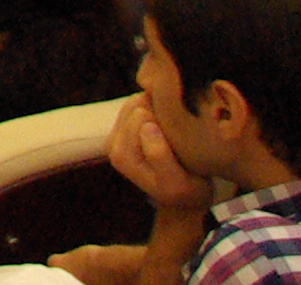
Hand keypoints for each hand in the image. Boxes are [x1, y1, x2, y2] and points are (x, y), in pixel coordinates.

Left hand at [101, 93, 214, 220]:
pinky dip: (155, 108)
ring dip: (157, 111)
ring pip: (137, 100)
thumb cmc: (186, 192)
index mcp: (122, 156)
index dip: (164, 121)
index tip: (178, 140)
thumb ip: (159, 156)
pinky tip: (167, 125)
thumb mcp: (178, 183)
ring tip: (172, 132)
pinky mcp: (127, 128)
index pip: (140, 116)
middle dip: (158, 115)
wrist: (184, 200)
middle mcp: (114, 144)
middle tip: (176, 136)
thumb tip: (147, 126)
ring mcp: (118, 135)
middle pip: (136, 105)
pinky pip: (140, 102)